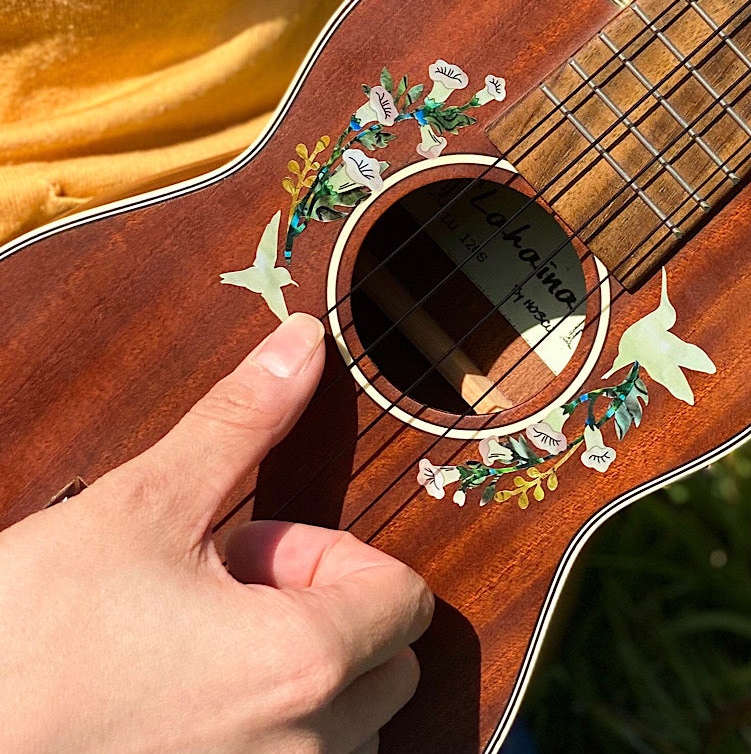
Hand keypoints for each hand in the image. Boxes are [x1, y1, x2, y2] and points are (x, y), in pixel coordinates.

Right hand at [0, 314, 432, 753]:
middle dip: (328, 612)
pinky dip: (264, 728)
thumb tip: (304, 344)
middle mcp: (297, 750)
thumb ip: (243, 419)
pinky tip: (181, 695)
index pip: (406, 600)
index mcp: (302, 665)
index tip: (262, 545)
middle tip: (229, 587)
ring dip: (301, 676)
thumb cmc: (29, 639)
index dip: (341, 555)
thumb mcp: (144, 504)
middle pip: (386, 665)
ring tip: (203, 642)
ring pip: (342, 729)